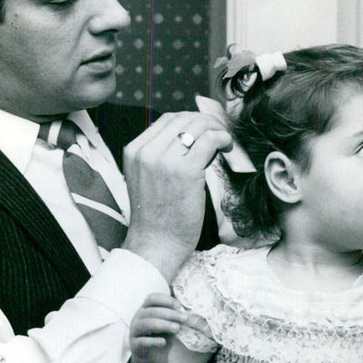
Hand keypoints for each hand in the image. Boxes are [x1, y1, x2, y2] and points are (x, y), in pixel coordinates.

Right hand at [122, 112, 232, 281]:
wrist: (155, 245)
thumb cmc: (157, 217)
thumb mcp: (146, 178)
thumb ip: (159, 156)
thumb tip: (190, 136)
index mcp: (134, 151)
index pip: (167, 119)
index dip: (191, 120)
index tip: (206, 129)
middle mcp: (146, 151)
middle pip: (183, 117)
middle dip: (206, 121)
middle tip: (220, 133)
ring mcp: (164, 160)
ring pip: (197, 125)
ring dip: (217, 129)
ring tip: (225, 142)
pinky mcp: (185, 171)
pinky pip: (210, 140)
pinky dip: (223, 139)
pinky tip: (228, 149)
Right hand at [129, 293, 186, 362]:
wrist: (154, 358)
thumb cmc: (162, 336)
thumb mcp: (170, 325)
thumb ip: (176, 318)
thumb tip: (189, 314)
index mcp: (146, 309)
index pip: (152, 298)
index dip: (166, 300)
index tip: (179, 306)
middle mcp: (138, 317)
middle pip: (151, 311)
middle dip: (170, 314)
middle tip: (184, 318)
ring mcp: (134, 331)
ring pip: (146, 324)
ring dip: (164, 325)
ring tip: (177, 329)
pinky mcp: (134, 345)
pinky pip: (142, 341)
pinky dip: (153, 341)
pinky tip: (163, 342)